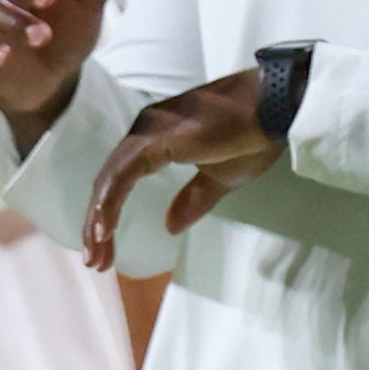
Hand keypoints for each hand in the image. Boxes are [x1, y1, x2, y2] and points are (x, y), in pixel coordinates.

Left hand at [83, 69, 281, 269]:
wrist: (274, 108)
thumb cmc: (252, 137)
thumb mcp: (220, 177)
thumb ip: (193, 199)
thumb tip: (170, 226)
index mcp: (154, 140)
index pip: (120, 181)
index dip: (108, 214)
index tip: (106, 249)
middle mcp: (143, 132)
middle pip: (108, 183)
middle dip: (97, 224)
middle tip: (94, 261)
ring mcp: (146, 133)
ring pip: (109, 181)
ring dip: (98, 220)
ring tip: (96, 255)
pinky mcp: (154, 141)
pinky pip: (122, 175)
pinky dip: (110, 202)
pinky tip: (104, 230)